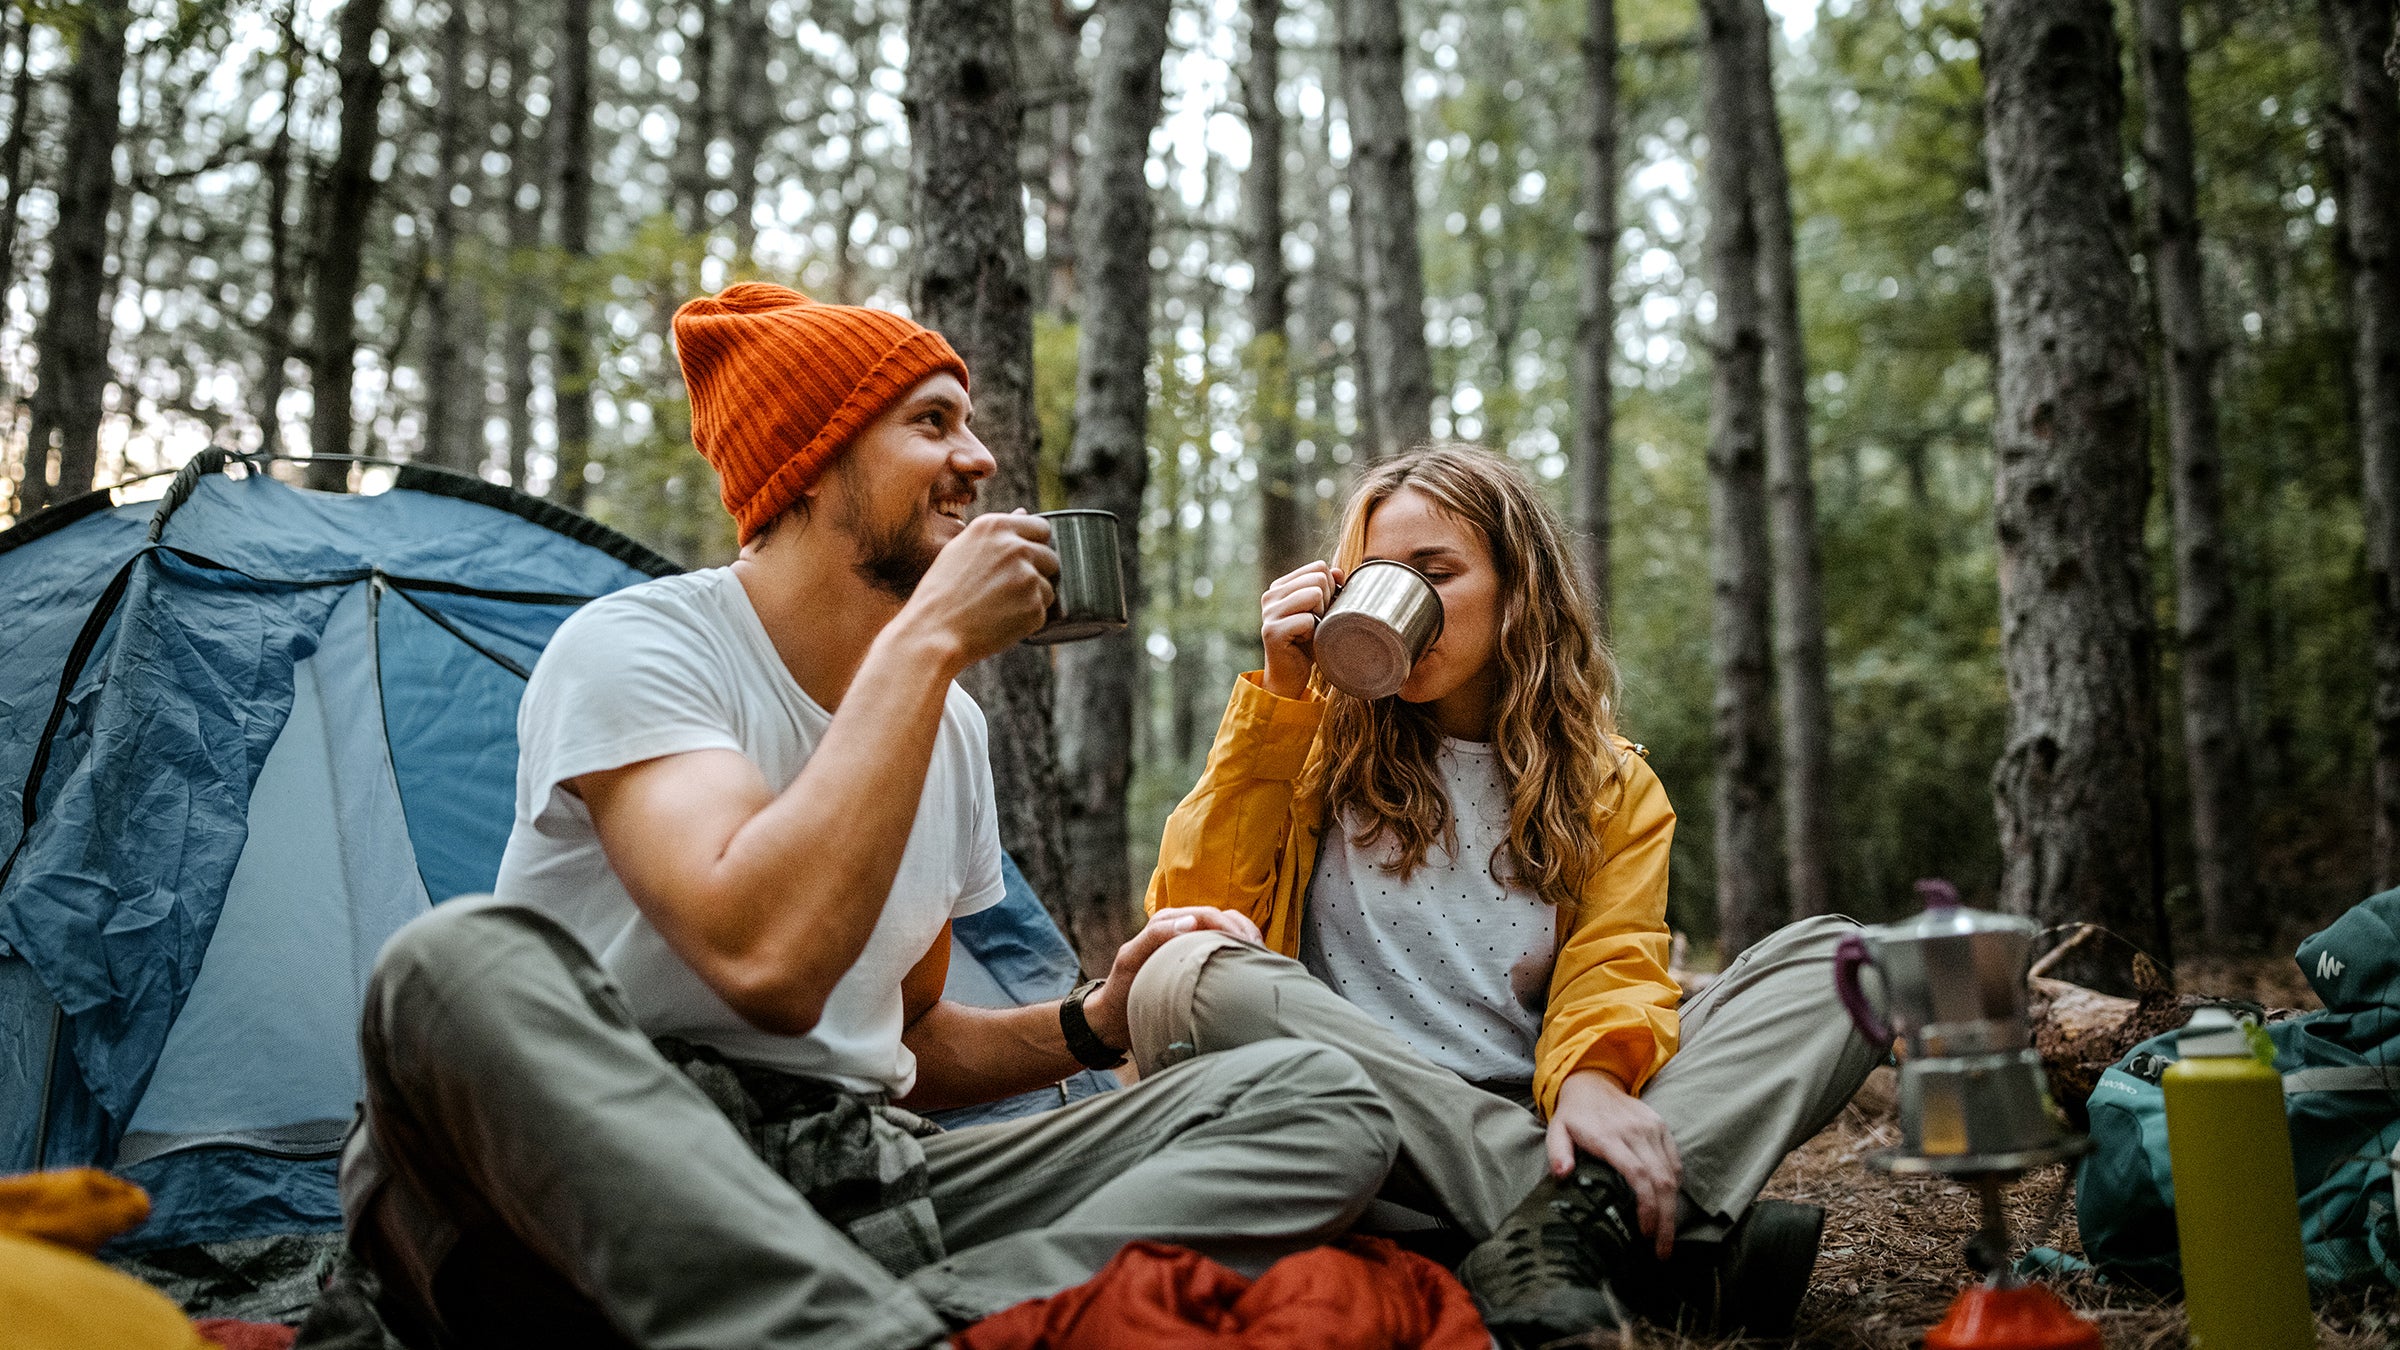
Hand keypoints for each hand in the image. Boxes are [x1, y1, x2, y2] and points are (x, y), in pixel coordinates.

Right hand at [894, 511, 1057, 670]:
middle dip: (1038, 573)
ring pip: (1049, 586)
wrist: (933, 632)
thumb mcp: (961, 549)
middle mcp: (1015, 547)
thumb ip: (997, 532)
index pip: (1041, 527)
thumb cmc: (942, 592)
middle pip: (1051, 557)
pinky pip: (1043, 612)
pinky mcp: (1034, 607)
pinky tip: (1000, 621)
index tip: (1023, 561)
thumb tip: (1023, 512)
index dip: (1035, 545)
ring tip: (999, 607)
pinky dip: (1028, 620)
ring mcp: (1028, 577)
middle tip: (1008, 591)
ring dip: (1033, 598)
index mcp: (995, 527)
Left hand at [1078, 906, 1263, 1049]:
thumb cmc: (1121, 988)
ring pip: (1230, 931)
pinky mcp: (1199, 960)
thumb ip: (1155, 936)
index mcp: (1168, 922)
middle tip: (1261, 953)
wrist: (1114, 1017)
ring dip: (1248, 940)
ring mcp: (1193, 943)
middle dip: (1245, 932)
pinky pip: (1226, 948)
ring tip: (1263, 958)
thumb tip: (1192, 920)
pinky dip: (1242, 953)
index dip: (1230, 926)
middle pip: (1224, 920)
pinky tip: (1253, 966)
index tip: (1247, 945)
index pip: (1209, 915)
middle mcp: (1183, 927)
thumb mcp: (1131, 959)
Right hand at [1260, 561, 1342, 699]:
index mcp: (1280, 586)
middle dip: (1327, 602)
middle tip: (1316, 623)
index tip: (1321, 610)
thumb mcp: (1321, 611)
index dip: (1330, 588)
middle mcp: (1271, 595)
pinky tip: (1302, 642)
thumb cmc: (1307, 642)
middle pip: (1318, 578)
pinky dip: (1313, 633)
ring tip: (1309, 631)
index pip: (1319, 567)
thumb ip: (1328, 588)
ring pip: (1314, 595)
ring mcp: (1269, 612)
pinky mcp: (1272, 631)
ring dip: (1320, 617)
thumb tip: (1339, 571)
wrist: (1290, 675)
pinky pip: (1308, 620)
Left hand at [1547, 1069, 1682, 1259]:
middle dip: (1665, 1220)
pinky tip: (1670, 1209)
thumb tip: (1563, 1175)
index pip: (1637, 1175)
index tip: (1643, 1233)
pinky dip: (1675, 1187)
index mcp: (1609, 1136)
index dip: (1645, 1207)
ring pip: (1672, 1174)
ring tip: (1666, 1240)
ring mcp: (1652, 1128)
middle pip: (1660, 1181)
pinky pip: (1674, 1161)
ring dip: (1672, 1210)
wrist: (1592, 1081)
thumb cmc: (1573, 1115)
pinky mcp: (1661, 1126)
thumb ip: (1557, 1152)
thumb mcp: (1556, 1131)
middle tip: (1661, 1251)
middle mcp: (1635, 1132)